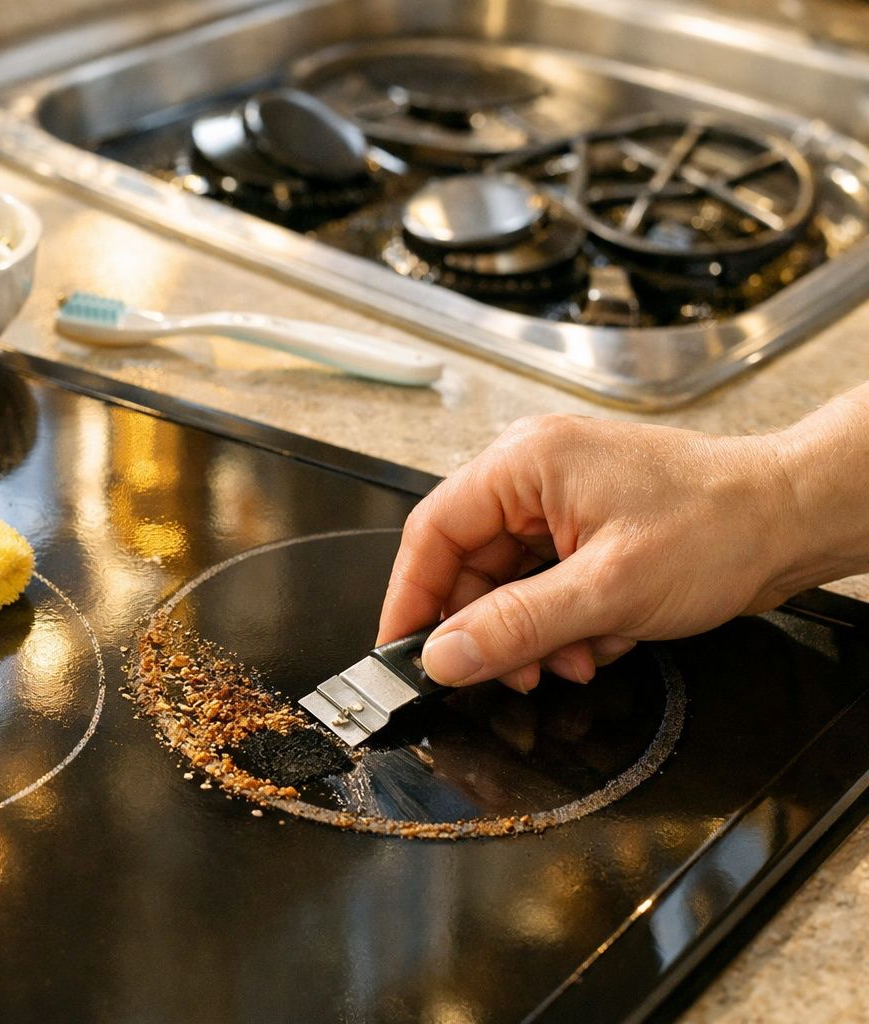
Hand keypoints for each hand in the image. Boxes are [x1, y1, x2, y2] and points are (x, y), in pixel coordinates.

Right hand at [377, 389, 868, 692]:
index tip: (402, 651)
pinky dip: (562, 624)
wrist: (796, 519)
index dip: (411, 599)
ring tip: (574, 660)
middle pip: (468, 564)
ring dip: (533, 634)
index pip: (432, 532)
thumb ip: (515, 627)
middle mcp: (534, 474)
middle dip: (491, 629)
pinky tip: (599, 641)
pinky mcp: (585, 530)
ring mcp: (561, 503)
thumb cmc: (721, 525)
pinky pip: (543, 586)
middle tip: (508, 675)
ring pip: (507, 583)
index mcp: (524, 463)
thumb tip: (445, 656)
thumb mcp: (607, 591)